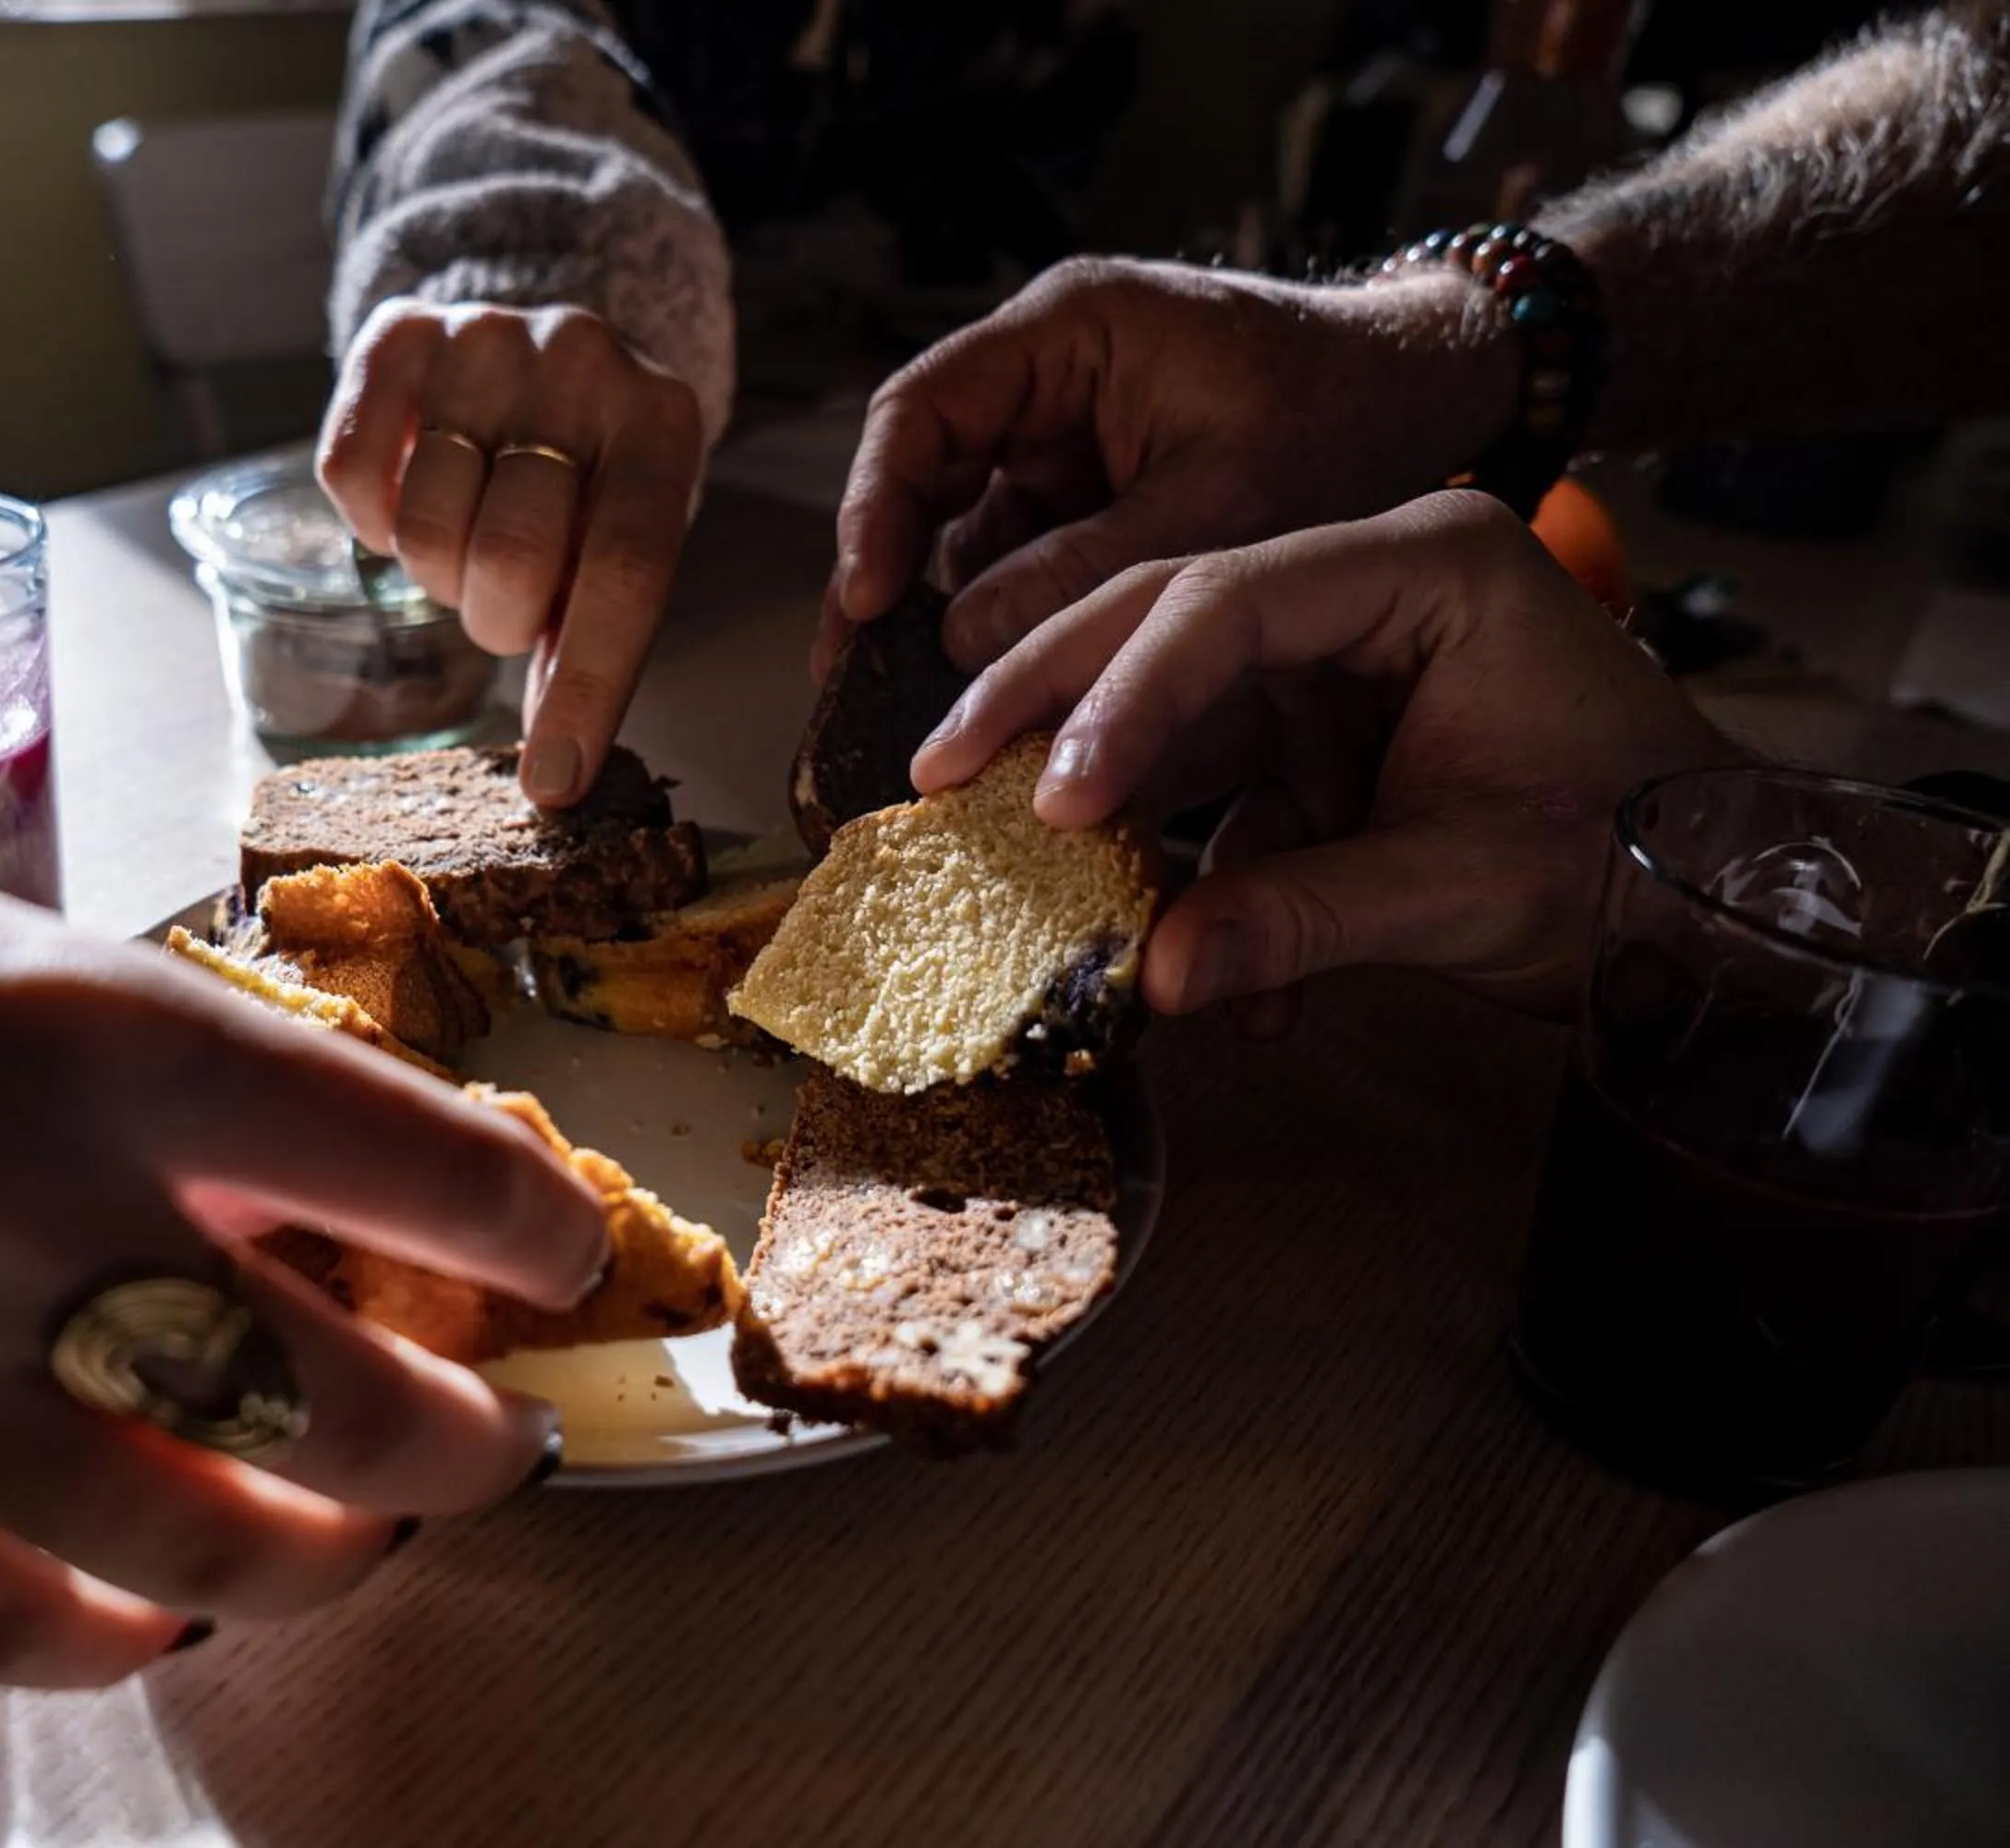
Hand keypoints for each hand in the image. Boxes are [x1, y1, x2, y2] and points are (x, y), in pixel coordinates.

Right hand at [319, 298, 704, 806]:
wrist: (540, 351)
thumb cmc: (586, 476)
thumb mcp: (619, 538)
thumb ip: (594, 638)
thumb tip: (553, 777)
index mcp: (662, 424)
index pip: (625, 570)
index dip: (586, 685)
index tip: (553, 780)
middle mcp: (581, 360)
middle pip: (514, 553)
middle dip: (497, 618)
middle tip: (504, 602)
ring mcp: (488, 336)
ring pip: (426, 521)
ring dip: (436, 569)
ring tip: (467, 537)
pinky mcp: (399, 329)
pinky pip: (349, 471)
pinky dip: (370, 521)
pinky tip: (409, 498)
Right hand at [830, 257, 1518, 673]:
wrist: (1433, 397)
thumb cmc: (1344, 418)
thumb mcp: (1220, 503)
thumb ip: (1087, 568)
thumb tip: (958, 642)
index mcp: (1068, 330)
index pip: (920, 410)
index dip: (873, 509)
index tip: (865, 604)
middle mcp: (1047, 373)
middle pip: (923, 475)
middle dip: (890, 582)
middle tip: (848, 683)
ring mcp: (1066, 432)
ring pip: (969, 530)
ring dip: (950, 617)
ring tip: (921, 710)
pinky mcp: (1093, 488)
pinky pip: (1025, 556)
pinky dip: (1013, 623)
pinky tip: (998, 698)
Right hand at [914, 491, 1742, 1024]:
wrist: (1721, 904)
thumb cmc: (1638, 861)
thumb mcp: (1471, 888)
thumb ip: (1307, 919)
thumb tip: (1159, 980)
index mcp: (1425, 562)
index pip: (1229, 599)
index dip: (1121, 692)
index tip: (1051, 792)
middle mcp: (1370, 587)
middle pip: (1173, 623)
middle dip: (1056, 703)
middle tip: (940, 771)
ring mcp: (1346, 661)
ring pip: (1183, 709)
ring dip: (1117, 806)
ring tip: (1021, 867)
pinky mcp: (1333, 736)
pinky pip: (1233, 794)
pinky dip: (1212, 884)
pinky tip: (1209, 980)